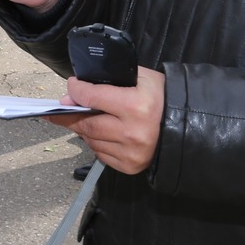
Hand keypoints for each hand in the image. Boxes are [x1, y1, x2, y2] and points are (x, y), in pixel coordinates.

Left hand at [45, 69, 165, 174]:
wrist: (185, 125)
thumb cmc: (160, 97)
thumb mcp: (140, 78)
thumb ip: (108, 81)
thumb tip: (74, 94)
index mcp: (134, 106)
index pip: (91, 97)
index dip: (76, 90)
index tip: (72, 86)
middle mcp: (131, 133)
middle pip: (87, 124)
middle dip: (70, 115)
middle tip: (60, 110)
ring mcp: (130, 153)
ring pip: (91, 140)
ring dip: (83, 129)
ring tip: (84, 119)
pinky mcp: (129, 166)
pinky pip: (100, 154)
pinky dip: (96, 142)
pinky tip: (102, 133)